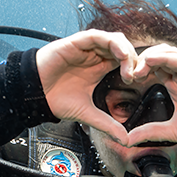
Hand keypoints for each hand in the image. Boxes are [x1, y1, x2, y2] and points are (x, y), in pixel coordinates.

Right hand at [36, 30, 137, 144]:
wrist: (34, 94)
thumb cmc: (55, 99)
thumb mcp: (88, 114)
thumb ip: (107, 124)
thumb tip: (125, 140)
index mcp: (99, 68)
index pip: (125, 62)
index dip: (137, 68)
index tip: (142, 83)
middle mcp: (95, 56)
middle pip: (124, 49)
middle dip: (136, 61)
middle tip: (138, 76)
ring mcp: (87, 48)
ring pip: (115, 39)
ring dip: (127, 51)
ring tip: (130, 68)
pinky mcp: (76, 42)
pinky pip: (98, 36)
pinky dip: (112, 43)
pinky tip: (121, 55)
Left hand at [125, 45, 176, 152]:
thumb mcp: (169, 130)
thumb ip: (149, 132)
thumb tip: (129, 139)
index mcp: (175, 83)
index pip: (154, 66)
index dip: (139, 68)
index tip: (127, 78)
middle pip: (158, 55)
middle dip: (141, 60)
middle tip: (128, 72)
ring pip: (168, 52)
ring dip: (150, 56)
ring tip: (137, 67)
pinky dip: (164, 57)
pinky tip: (150, 60)